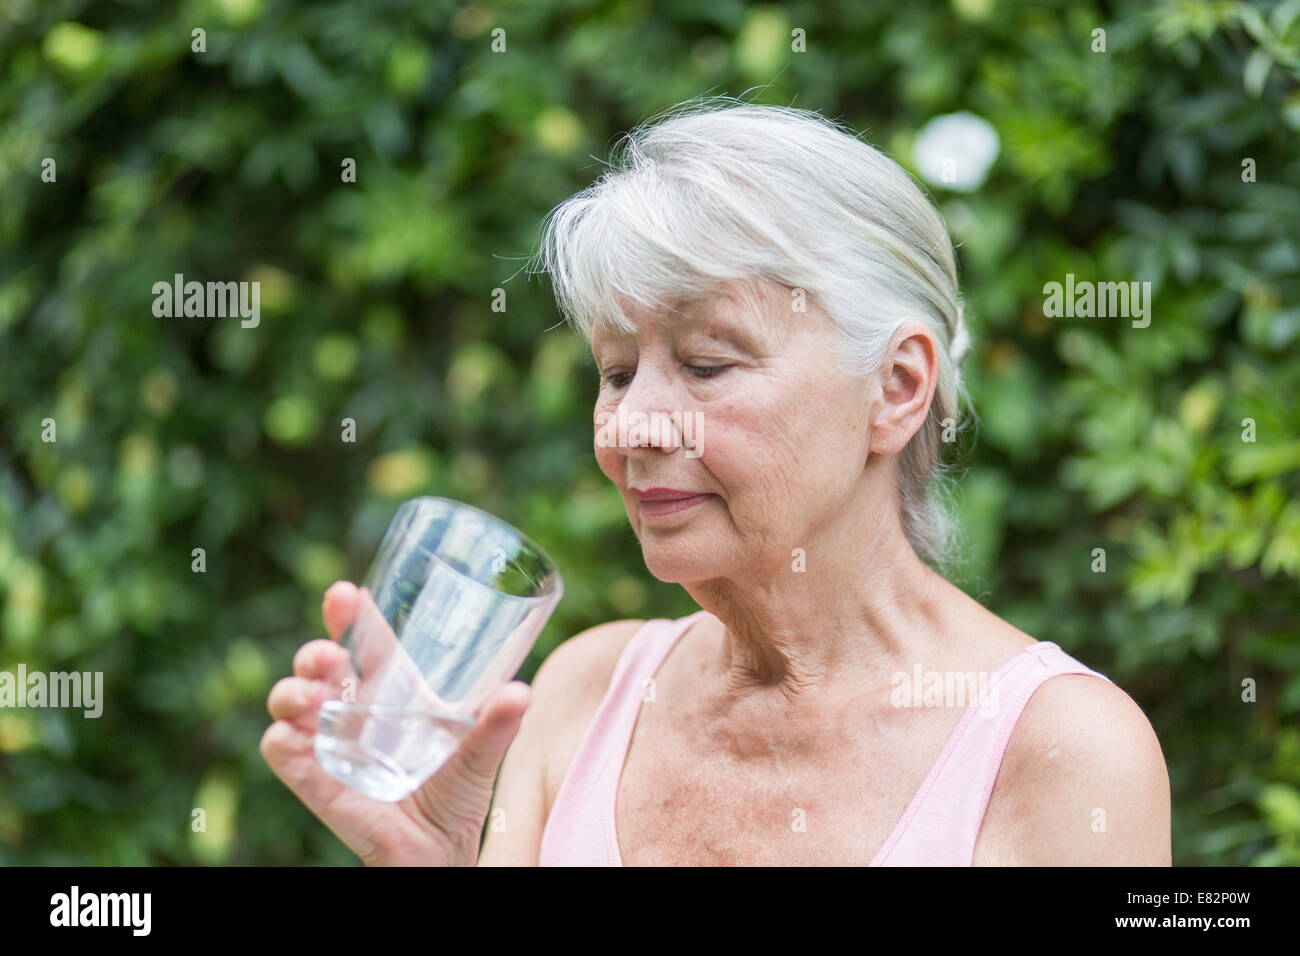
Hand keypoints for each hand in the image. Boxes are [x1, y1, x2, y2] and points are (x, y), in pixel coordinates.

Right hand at [260, 580, 531, 864]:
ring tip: (312, 694)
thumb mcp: (482, 754)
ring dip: (292, 690)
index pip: (362, 640)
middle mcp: (355, 709)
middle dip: (315, 650)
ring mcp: (332, 743)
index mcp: (390, 690)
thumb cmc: (459, 794)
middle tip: (330, 654)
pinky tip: (291, 736)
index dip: (347, 613)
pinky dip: (281, 741)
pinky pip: (284, 754)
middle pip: (319, 665)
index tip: (344, 594)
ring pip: (292, 702)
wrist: (442, 851)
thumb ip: (498, 724)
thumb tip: (521, 692)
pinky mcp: (317, 780)